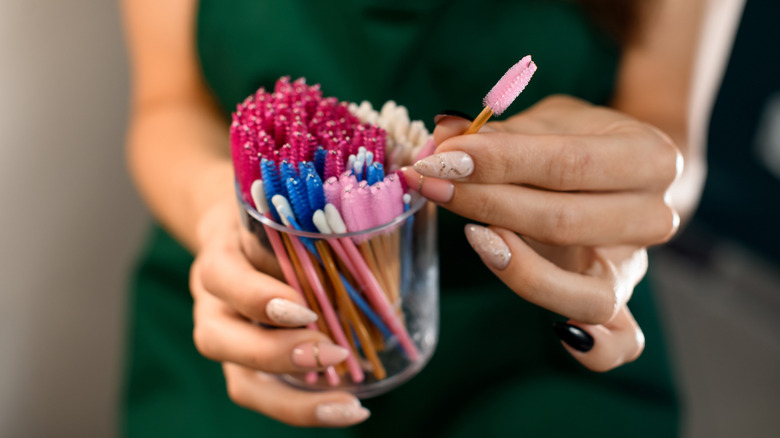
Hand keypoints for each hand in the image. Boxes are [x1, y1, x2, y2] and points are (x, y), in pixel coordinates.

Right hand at [189, 197, 370, 425]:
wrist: (234, 227)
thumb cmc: (268, 214)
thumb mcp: (279, 207)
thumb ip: (304, 222)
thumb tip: (368, 238)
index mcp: (218, 260)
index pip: (223, 279)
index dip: (259, 299)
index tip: (304, 309)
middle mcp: (213, 306)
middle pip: (219, 342)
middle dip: (277, 355)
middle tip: (333, 354)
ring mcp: (227, 341)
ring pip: (242, 384)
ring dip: (295, 402)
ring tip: (349, 406)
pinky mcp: (246, 365)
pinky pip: (267, 394)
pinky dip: (306, 407)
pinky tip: (349, 407)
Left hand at [405, 95, 680, 370]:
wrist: (627, 173)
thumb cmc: (580, 141)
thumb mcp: (548, 121)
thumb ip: (499, 131)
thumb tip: (444, 131)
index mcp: (650, 157)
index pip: (570, 163)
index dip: (500, 161)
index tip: (443, 157)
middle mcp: (655, 216)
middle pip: (566, 221)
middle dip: (487, 202)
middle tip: (432, 183)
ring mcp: (636, 267)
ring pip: (588, 291)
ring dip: (520, 268)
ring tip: (473, 236)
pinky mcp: (619, 304)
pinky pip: (621, 343)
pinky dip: (595, 348)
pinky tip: (556, 332)